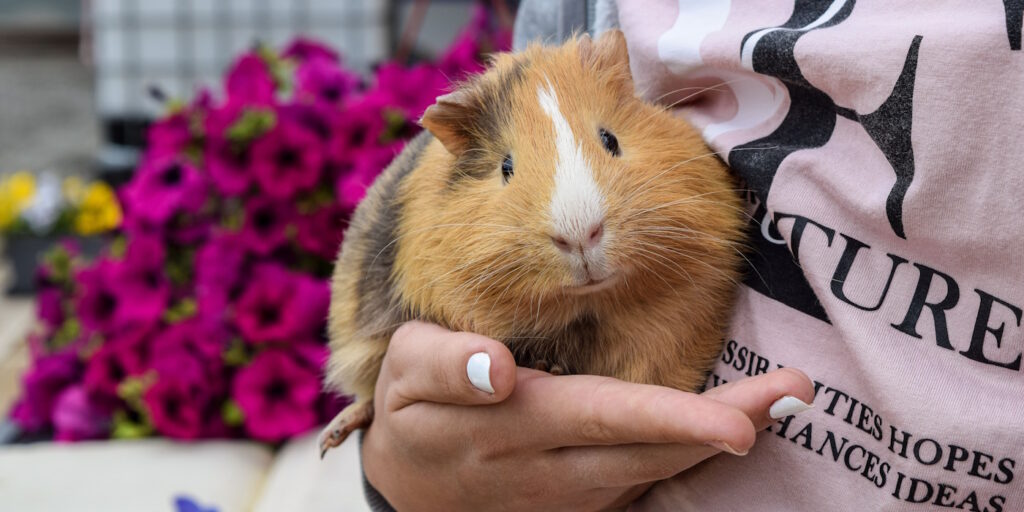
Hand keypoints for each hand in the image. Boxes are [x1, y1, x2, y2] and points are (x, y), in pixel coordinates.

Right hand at [362, 322, 813, 511]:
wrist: (402, 489)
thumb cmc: (412, 411)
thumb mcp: (405, 372)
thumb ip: (449, 365)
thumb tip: (501, 366)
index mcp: (513, 425)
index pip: (602, 418)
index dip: (669, 419)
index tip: (737, 421)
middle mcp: (552, 469)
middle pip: (649, 450)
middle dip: (726, 425)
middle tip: (796, 392)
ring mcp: (571, 495)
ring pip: (655, 472)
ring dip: (719, 438)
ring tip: (781, 401)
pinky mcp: (580, 502)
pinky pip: (645, 482)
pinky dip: (690, 455)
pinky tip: (732, 427)